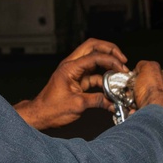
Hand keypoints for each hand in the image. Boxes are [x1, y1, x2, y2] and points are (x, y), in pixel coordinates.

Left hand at [14, 39, 128, 129]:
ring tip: (120, 71)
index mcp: (69, 68)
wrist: (39, 115)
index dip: (111, 60)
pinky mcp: (77, 80)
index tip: (122, 68)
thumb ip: (97, 101)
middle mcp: (72, 65)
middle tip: (123, 59)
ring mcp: (75, 71)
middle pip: (93, 47)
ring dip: (108, 63)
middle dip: (110, 50)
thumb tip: (113, 102)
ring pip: (94, 58)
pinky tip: (112, 86)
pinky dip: (104, 77)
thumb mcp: (76, 105)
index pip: (94, 56)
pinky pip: (94, 74)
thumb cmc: (51, 109)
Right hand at [131, 61, 162, 131]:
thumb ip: (145, 65)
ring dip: (140, 104)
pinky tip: (133, 111)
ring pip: (151, 107)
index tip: (140, 79)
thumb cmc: (154, 92)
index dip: (150, 78)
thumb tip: (141, 67)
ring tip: (131, 102)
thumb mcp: (149, 68)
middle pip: (157, 94)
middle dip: (144, 93)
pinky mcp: (158, 125)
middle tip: (134, 92)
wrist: (150, 114)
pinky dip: (138, 114)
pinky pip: (146, 118)